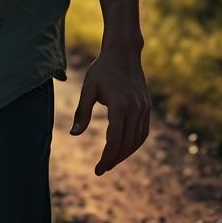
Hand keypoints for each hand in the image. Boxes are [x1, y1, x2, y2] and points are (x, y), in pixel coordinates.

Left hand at [69, 47, 151, 174]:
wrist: (123, 53)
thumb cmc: (101, 70)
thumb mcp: (88, 89)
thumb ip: (82, 113)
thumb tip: (74, 134)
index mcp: (119, 105)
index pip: (114, 140)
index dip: (106, 158)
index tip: (97, 169)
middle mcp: (135, 109)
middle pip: (126, 144)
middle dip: (114, 159)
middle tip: (102, 169)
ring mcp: (144, 108)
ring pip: (137, 140)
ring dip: (125, 154)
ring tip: (111, 161)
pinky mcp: (147, 107)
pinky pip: (143, 132)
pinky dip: (135, 144)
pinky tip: (124, 149)